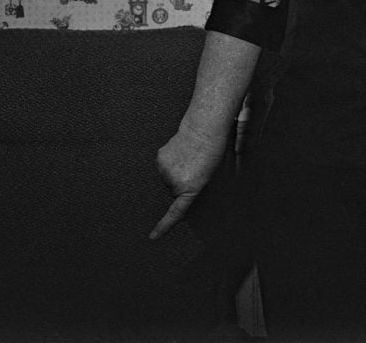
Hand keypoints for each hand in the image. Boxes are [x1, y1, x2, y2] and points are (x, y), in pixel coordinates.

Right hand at [149, 119, 226, 240]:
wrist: (203, 129)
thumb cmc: (212, 153)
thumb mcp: (209, 177)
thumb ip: (195, 190)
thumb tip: (180, 196)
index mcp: (190, 189)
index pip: (175, 213)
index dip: (163, 227)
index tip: (153, 237)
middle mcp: (175, 182)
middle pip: (173, 191)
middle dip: (180, 183)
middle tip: (193, 168)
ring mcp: (165, 170)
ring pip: (167, 178)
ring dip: (174, 172)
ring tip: (187, 158)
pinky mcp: (159, 158)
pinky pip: (162, 166)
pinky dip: (169, 162)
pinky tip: (179, 152)